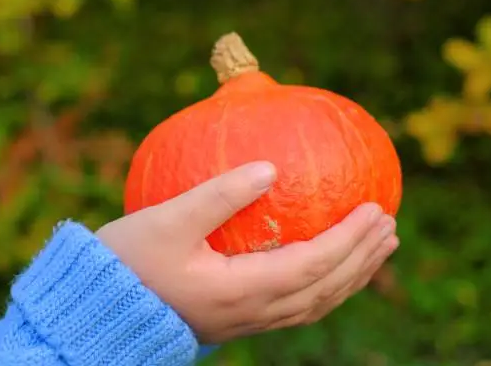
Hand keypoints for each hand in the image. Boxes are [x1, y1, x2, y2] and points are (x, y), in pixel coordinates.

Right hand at [97, 161, 397, 342]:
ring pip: (315, 304)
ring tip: (377, 251)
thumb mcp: (167, 221)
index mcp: (240, 291)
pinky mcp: (238, 319)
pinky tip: (328, 268)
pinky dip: (325, 286)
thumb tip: (269, 168)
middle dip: (363, 259)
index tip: (377, 210)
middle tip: (391, 227)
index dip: (349, 240)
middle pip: (325, 290)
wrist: (100, 310)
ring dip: (351, 276)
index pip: (313, 266)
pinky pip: (297, 306)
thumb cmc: (127, 262)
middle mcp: (252, 312)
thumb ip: (219, 195)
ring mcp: (247, 321)